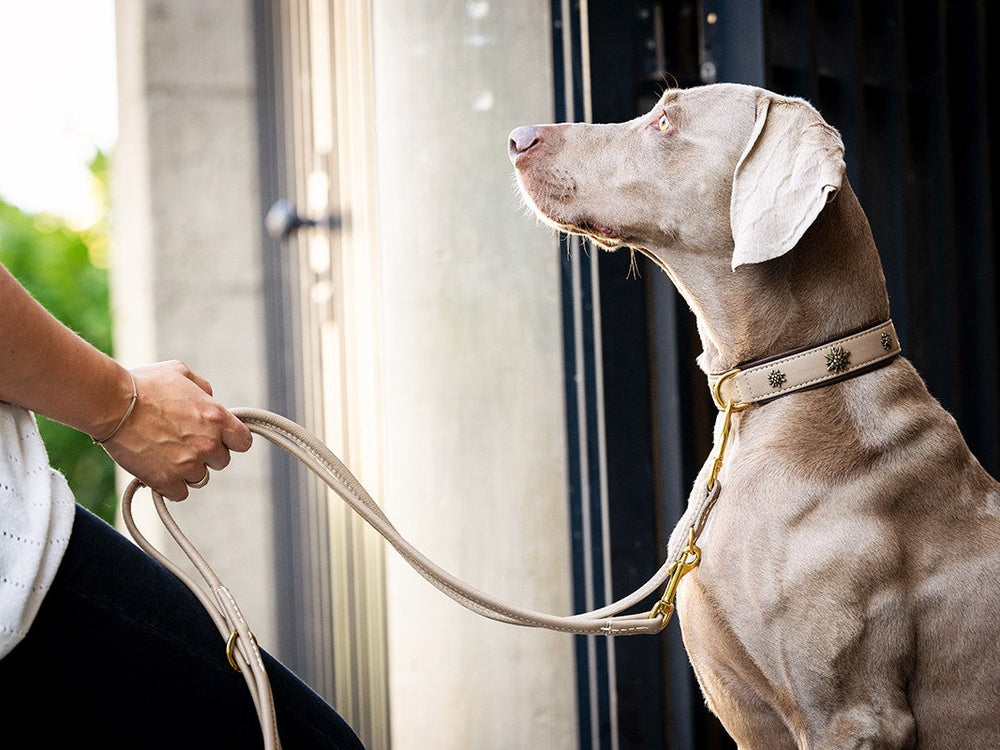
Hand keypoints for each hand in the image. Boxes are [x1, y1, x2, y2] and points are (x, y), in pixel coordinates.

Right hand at [100, 361, 252, 499]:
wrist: (110, 403)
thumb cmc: (143, 385)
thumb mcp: (181, 373)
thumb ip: (203, 389)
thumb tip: (210, 399)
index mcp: (217, 417)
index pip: (243, 441)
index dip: (231, 440)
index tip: (219, 438)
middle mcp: (208, 444)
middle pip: (222, 461)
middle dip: (207, 454)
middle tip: (184, 442)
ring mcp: (188, 465)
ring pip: (201, 478)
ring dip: (188, 470)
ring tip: (166, 454)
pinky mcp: (166, 481)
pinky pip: (180, 493)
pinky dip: (170, 485)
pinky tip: (158, 470)